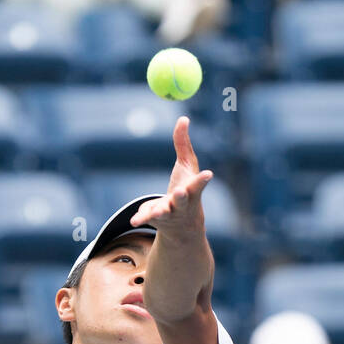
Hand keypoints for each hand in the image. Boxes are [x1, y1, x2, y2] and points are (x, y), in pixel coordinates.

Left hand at [129, 116, 212, 236]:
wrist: (183, 225)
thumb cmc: (187, 189)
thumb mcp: (186, 165)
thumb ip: (183, 143)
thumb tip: (183, 118)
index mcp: (192, 191)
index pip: (198, 184)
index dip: (203, 179)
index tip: (208, 174)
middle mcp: (182, 204)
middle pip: (182, 200)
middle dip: (181, 196)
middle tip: (180, 192)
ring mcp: (168, 213)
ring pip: (165, 212)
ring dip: (161, 211)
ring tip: (157, 211)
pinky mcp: (154, 218)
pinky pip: (147, 218)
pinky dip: (141, 218)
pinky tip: (134, 221)